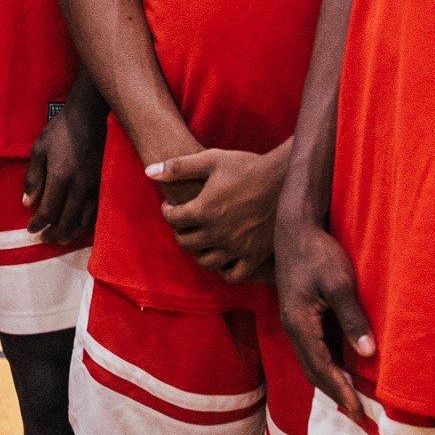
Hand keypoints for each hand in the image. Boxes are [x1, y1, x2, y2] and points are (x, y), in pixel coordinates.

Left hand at [23, 100, 101, 243]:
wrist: (90, 116)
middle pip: (67, 220)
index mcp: (61, 178)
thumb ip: (33, 178)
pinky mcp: (105, 183)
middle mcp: (80, 186)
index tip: (31, 230)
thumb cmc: (60, 131)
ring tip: (61, 238)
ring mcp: (95, 186)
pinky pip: (97, 211)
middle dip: (54, 233)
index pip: (48, 211)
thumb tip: (28, 203)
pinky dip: (88, 223)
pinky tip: (81, 226)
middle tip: (44, 238)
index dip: (38, 224)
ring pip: (85, 219)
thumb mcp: (39, 150)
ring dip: (72, 232)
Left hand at [151, 146, 285, 280]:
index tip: (171, 207)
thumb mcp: (211, 159)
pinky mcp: (255, 256)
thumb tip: (149, 171)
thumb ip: (178, 167)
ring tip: (202, 239)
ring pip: (205, 261)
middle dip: (180, 231)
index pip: (173, 219)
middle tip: (185, 223)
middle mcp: (217, 233)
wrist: (286, 179)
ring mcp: (236, 247)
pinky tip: (223, 257)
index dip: (168, 212)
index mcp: (203, 210)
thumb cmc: (247, 166)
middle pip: (186, 242)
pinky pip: (233, 275)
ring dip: (198, 251)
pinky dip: (224, 270)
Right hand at [268, 216, 370, 417]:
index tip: (359, 412)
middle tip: (358, 416)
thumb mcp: (340, 283)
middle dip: (335, 395)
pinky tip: (343, 370)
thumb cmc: (318, 254)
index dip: (342, 391)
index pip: (323, 368)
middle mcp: (294, 330)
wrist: (294, 231)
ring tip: (352, 400)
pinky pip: (314, 350)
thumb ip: (353, 318)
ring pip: (312, 363)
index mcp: (300, 326)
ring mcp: (295, 324)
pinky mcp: (301, 317)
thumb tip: (369, 354)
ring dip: (331, 383)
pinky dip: (328, 367)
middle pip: (313, 372)